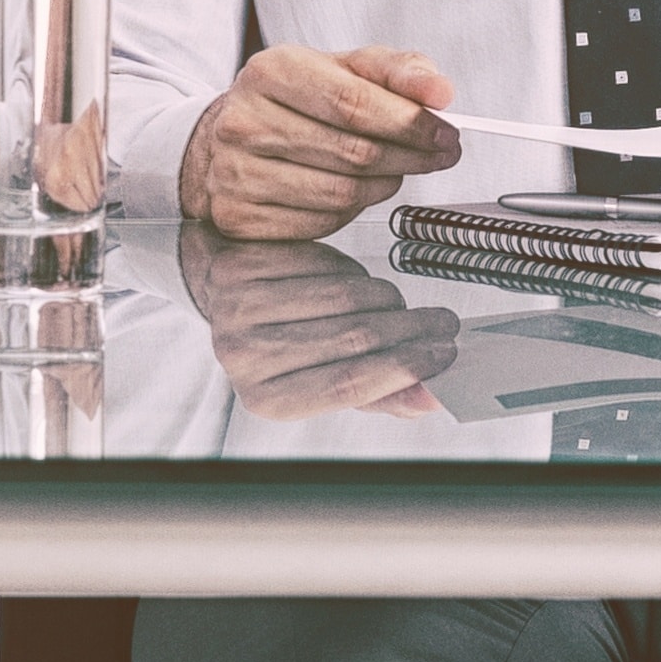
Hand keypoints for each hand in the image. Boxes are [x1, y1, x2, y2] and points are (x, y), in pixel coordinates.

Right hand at [178, 47, 459, 241]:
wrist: (220, 138)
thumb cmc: (292, 101)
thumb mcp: (341, 68)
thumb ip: (396, 71)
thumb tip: (440, 92)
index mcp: (271, 71)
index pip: (354, 103)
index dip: (409, 123)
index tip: (446, 133)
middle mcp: (245, 121)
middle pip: (353, 152)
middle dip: (410, 157)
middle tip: (438, 155)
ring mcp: (236, 173)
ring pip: (341, 193)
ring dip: (384, 186)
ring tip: (396, 171)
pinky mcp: (238, 216)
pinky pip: (320, 223)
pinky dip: (351, 212)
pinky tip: (356, 192)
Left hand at [178, 227, 460, 418]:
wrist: (216, 292)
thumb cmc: (278, 342)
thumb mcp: (322, 379)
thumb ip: (376, 392)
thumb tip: (430, 398)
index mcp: (267, 399)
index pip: (348, 385)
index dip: (406, 368)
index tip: (444, 354)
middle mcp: (245, 357)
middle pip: (353, 338)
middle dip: (412, 330)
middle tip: (442, 324)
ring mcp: (238, 307)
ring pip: (344, 296)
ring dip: (386, 298)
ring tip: (397, 304)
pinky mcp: (242, 265)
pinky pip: (323, 262)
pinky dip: (351, 269)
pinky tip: (353, 280)